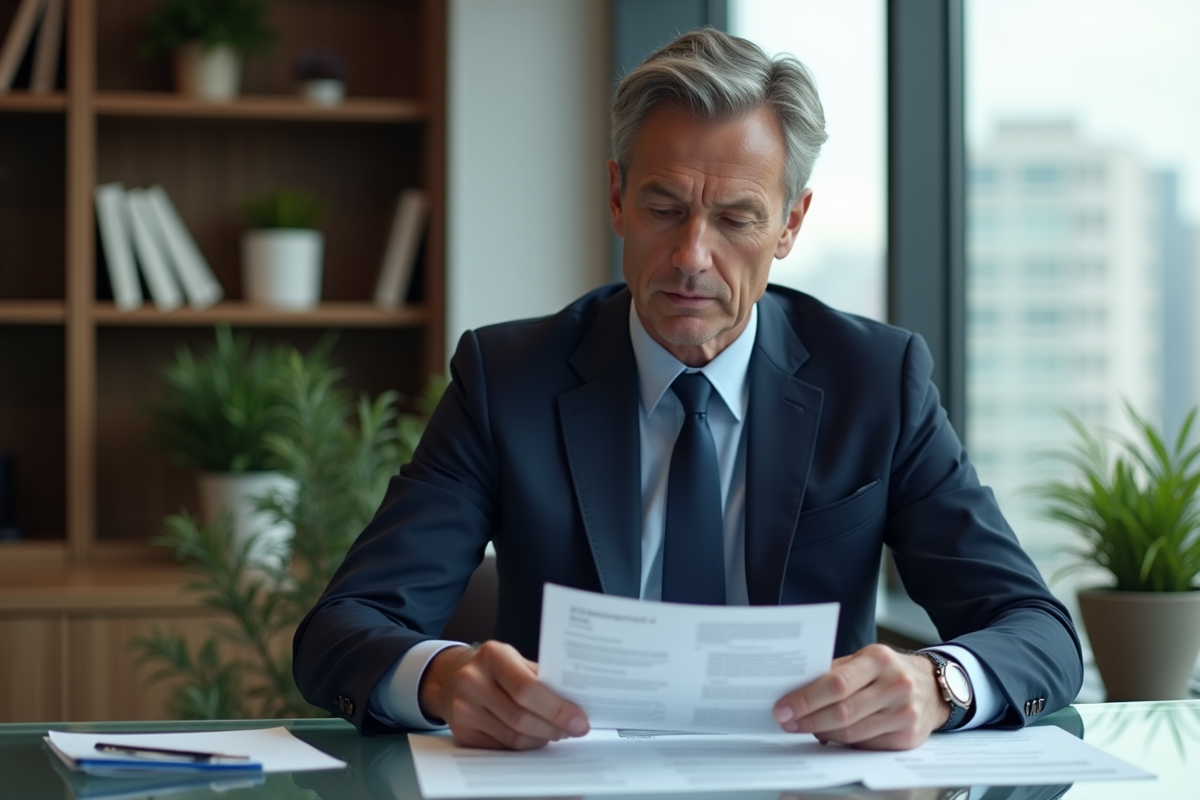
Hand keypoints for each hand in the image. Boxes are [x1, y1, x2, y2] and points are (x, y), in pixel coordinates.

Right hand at [418, 640, 590, 749]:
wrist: (451, 676)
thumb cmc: (493, 667)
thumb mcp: (515, 659)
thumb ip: (541, 677)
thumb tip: (576, 702)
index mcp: (493, 656)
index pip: (528, 689)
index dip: (557, 709)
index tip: (579, 721)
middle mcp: (473, 681)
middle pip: (521, 717)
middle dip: (553, 727)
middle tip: (573, 730)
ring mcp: (463, 708)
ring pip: (513, 738)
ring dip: (541, 739)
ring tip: (557, 732)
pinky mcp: (461, 731)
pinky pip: (501, 747)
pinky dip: (523, 746)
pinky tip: (535, 737)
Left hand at [772, 644, 948, 749]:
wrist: (932, 686)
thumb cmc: (887, 671)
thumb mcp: (864, 659)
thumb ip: (834, 672)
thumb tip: (796, 692)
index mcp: (879, 659)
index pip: (836, 683)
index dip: (806, 699)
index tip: (783, 709)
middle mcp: (896, 685)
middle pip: (843, 711)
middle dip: (808, 719)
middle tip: (787, 723)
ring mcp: (905, 713)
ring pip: (852, 732)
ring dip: (822, 733)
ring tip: (803, 728)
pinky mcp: (908, 736)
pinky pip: (866, 744)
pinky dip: (843, 742)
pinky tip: (829, 735)